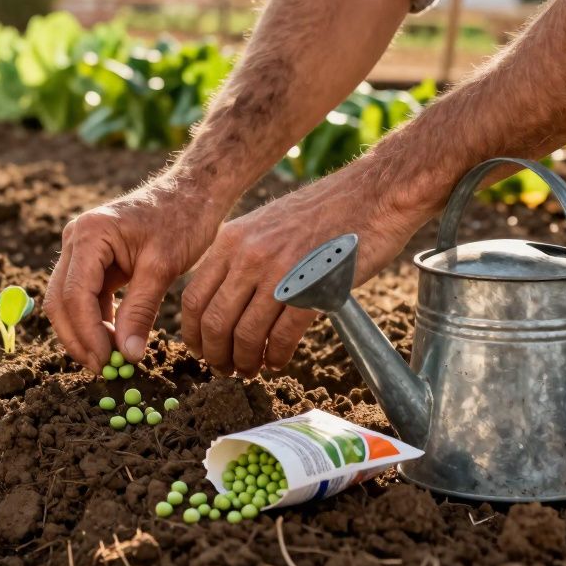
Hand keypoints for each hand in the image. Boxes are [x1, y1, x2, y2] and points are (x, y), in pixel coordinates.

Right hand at [45, 177, 223, 372]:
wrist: (192, 193)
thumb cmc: (182, 220)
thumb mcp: (163, 268)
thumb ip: (141, 311)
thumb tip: (127, 355)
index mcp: (89, 234)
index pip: (74, 295)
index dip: (87, 333)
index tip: (106, 362)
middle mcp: (76, 239)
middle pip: (60, 301)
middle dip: (78, 338)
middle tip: (103, 369)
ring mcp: (81, 249)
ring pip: (68, 302)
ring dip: (85, 332)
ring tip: (110, 360)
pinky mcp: (92, 259)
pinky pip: (85, 297)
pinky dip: (96, 320)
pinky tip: (115, 340)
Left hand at [181, 167, 424, 375]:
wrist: (372, 195)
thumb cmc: (320, 213)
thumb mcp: (263, 226)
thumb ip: (238, 258)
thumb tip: (219, 301)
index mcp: (231, 241)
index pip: (194, 298)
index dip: (193, 334)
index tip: (200, 350)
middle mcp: (249, 256)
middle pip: (215, 322)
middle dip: (217, 355)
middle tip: (226, 369)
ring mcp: (280, 272)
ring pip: (246, 335)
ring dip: (246, 361)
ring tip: (251, 370)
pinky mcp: (312, 289)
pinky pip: (282, 337)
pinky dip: (276, 356)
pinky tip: (278, 361)